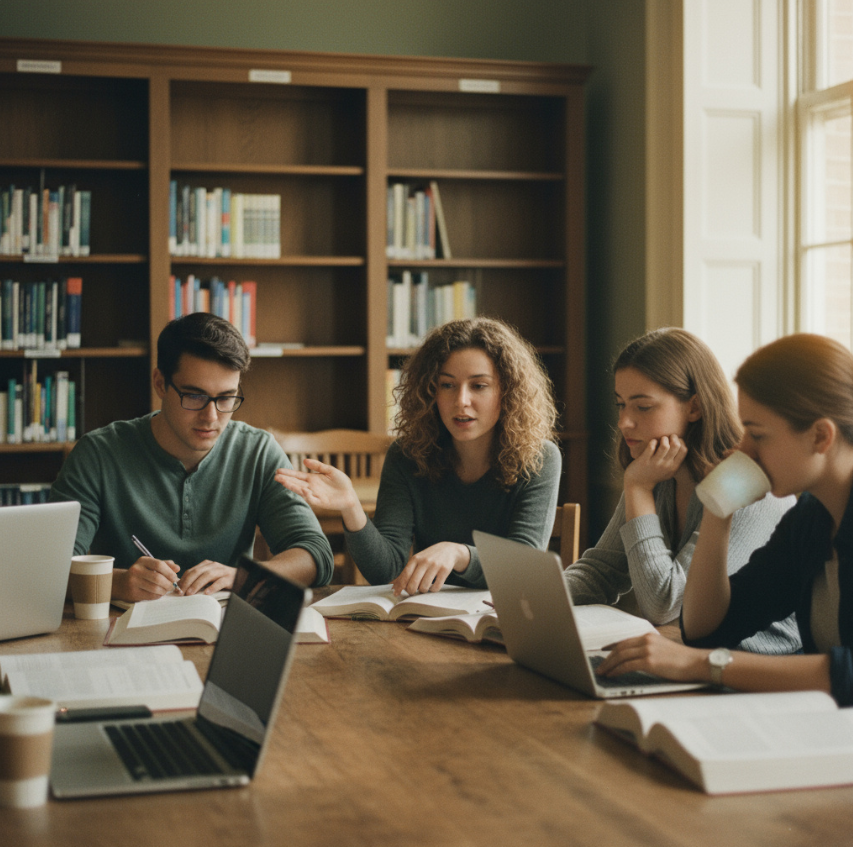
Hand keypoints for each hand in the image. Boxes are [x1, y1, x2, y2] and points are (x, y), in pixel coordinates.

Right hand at [113, 556, 180, 601]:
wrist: (122, 583)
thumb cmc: (142, 573)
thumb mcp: (151, 565)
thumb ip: (166, 565)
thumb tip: (177, 568)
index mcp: (143, 561)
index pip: (159, 565)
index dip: (169, 572)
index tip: (175, 577)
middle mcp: (136, 570)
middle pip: (158, 578)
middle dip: (168, 583)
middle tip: (172, 586)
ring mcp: (133, 582)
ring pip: (155, 588)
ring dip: (164, 590)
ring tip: (166, 590)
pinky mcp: (133, 593)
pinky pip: (150, 596)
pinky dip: (158, 595)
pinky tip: (159, 593)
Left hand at [178, 560, 235, 595]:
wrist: (241, 578)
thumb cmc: (222, 580)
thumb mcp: (209, 578)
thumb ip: (198, 580)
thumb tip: (182, 589)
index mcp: (207, 565)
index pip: (191, 571)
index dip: (183, 580)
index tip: (177, 589)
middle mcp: (214, 566)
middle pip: (197, 572)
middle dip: (187, 582)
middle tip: (181, 593)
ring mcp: (222, 571)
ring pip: (207, 576)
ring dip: (197, 585)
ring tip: (190, 594)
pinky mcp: (230, 578)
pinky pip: (220, 582)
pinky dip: (213, 587)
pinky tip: (207, 593)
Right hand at [274, 458, 360, 513]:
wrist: (350, 494)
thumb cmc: (340, 482)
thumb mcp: (330, 470)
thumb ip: (318, 466)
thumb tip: (304, 460)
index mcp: (312, 479)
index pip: (297, 475)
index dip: (288, 473)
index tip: (278, 471)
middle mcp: (311, 487)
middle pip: (296, 483)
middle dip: (286, 480)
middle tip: (275, 477)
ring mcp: (315, 495)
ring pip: (301, 491)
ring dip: (292, 487)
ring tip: (283, 482)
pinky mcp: (321, 502)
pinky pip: (312, 499)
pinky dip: (307, 495)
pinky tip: (302, 490)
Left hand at [392, 542, 469, 595]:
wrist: (448, 549)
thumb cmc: (429, 557)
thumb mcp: (417, 560)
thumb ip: (407, 572)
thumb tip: (394, 587)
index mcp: (415, 558)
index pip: (405, 575)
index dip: (400, 586)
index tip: (396, 594)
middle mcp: (424, 561)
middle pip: (413, 584)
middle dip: (411, 591)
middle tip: (413, 592)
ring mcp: (435, 565)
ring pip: (424, 587)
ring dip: (423, 591)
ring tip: (424, 587)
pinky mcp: (445, 570)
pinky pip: (436, 587)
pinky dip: (432, 590)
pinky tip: (433, 586)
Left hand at [594, 632, 709, 682]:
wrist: (697, 662)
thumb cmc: (682, 660)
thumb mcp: (663, 648)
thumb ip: (650, 649)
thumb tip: (637, 658)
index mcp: (648, 636)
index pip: (624, 641)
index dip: (612, 647)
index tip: (603, 652)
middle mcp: (645, 640)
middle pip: (620, 648)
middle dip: (607, 658)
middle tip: (599, 666)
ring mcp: (647, 650)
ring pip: (621, 656)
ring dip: (609, 665)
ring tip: (602, 672)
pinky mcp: (650, 661)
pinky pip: (627, 666)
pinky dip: (617, 670)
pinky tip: (612, 675)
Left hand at [623, 434, 687, 491]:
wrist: (638, 485)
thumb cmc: (654, 474)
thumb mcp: (669, 471)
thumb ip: (676, 461)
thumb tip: (680, 444)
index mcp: (674, 467)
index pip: (684, 449)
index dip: (681, 441)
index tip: (674, 440)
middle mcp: (666, 465)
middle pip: (676, 445)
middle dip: (673, 437)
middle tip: (667, 437)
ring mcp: (655, 463)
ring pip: (664, 445)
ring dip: (663, 438)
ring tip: (660, 439)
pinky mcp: (644, 461)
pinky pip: (651, 447)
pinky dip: (652, 442)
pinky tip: (652, 443)